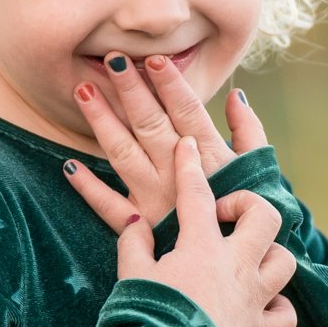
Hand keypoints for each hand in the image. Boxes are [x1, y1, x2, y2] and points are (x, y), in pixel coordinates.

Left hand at [64, 51, 268, 234]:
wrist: (238, 267)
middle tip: (113, 59)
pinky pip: (109, 207)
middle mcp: (179, 176)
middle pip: (151, 125)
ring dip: (102, 123)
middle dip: (131, 91)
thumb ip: (250, 132)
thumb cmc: (247, 212)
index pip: (187, 112)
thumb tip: (237, 94)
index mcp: (209, 158)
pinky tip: (68, 167)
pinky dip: (88, 189)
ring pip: (123, 154)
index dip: (171, 85)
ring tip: (83, 91)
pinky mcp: (140, 227)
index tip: (153, 59)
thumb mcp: (258, 171)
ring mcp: (155, 201)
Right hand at [114, 136, 296, 326]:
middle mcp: (235, 266)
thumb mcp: (130, 275)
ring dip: (269, 255)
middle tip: (223, 216)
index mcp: (199, 248)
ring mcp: (253, 299)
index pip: (196, 194)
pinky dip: (278, 306)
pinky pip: (286, 314)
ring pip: (284, 261)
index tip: (188, 145)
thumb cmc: (144, 318)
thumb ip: (133, 243)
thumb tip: (135, 222)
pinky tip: (262, 304)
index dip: (190, 166)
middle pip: (263, 216)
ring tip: (247, 258)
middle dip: (247, 206)